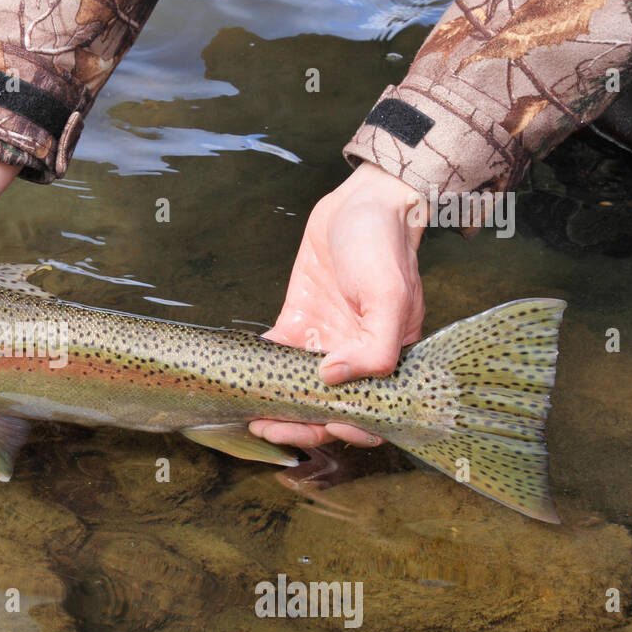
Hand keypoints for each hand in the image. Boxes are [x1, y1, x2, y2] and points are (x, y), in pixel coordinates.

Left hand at [249, 161, 425, 448]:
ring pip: (299, 388)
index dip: (343, 426)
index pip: (367, 408)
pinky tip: (243, 379)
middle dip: (300, 424)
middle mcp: (354, 355)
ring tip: (253, 416)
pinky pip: (277, 355)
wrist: (361, 203)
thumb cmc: (384, 246)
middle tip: (269, 428)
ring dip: (277, 406)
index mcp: (386, 356)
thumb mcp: (388, 296)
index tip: (319, 428)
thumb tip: (332, 378)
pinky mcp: (299, 322)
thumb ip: (374, 346)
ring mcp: (325, 340)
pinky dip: (260, 368)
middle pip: (326, 406)